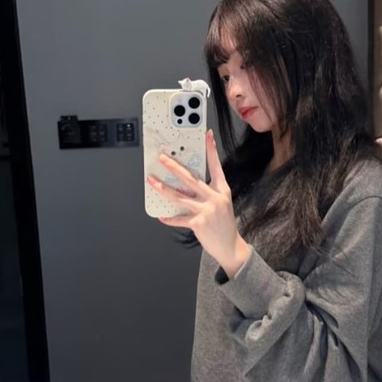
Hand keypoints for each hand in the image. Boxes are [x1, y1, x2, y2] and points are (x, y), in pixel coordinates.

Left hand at [147, 130, 250, 277]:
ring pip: (179, 196)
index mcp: (222, 190)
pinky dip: (169, 218)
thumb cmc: (223, 224)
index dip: (211, 150)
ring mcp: (206, 210)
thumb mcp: (221, 203)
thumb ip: (206, 192)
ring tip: (152, 181)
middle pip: (190, 178)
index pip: (216, 166)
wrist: (230, 246)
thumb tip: (184, 184)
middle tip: (163, 158)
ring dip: (162, 188)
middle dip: (174, 166)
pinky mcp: (198, 223)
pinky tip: (161, 215)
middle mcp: (214, 198)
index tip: (207, 135)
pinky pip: (179, 218)